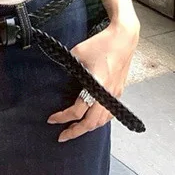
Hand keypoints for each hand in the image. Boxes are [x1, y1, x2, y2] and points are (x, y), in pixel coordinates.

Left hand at [46, 17, 139, 141]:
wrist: (124, 38)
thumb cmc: (101, 43)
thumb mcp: (77, 52)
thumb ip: (67, 66)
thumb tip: (57, 76)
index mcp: (96, 84)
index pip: (78, 110)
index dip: (63, 117)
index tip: (51, 119)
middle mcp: (107, 93)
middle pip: (92, 123)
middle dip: (75, 132)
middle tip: (62, 136)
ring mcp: (115, 94)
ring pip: (102, 122)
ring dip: (88, 128)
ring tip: (75, 130)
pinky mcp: (119, 92)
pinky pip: (109, 114)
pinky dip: (99, 121)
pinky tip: (92, 120)